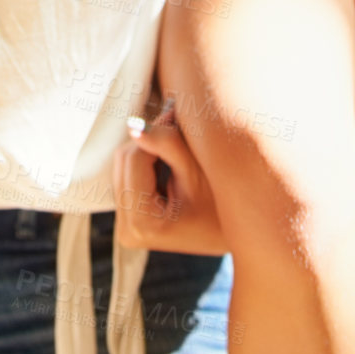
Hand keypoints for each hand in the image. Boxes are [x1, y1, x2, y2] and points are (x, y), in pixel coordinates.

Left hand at [114, 110, 225, 254]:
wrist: (230, 239)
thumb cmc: (220, 209)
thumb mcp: (196, 173)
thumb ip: (166, 145)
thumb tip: (133, 124)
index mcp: (143, 224)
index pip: (135, 159)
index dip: (155, 133)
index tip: (177, 115)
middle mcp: (127, 230)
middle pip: (124, 161)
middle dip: (150, 141)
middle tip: (178, 128)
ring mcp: (125, 228)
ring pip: (124, 164)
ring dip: (148, 149)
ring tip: (178, 148)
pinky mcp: (128, 221)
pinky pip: (128, 176)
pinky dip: (147, 163)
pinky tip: (170, 166)